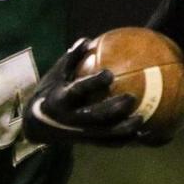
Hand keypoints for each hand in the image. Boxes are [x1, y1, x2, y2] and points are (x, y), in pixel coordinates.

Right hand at [22, 39, 143, 144]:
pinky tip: (144, 135)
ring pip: (106, 134)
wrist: (39, 126)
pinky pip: (110, 144)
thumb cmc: (50, 93)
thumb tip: (87, 39)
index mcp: (62, 100)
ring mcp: (81, 134)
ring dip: (125, 128)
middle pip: (96, 116)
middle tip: (131, 97)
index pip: (79, 91)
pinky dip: (127, 140)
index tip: (109, 74)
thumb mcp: (55, 75)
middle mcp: (72, 120)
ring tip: (142, 119)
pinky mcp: (89, 142)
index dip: (94, 83)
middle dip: (114, 108)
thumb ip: (71, 59)